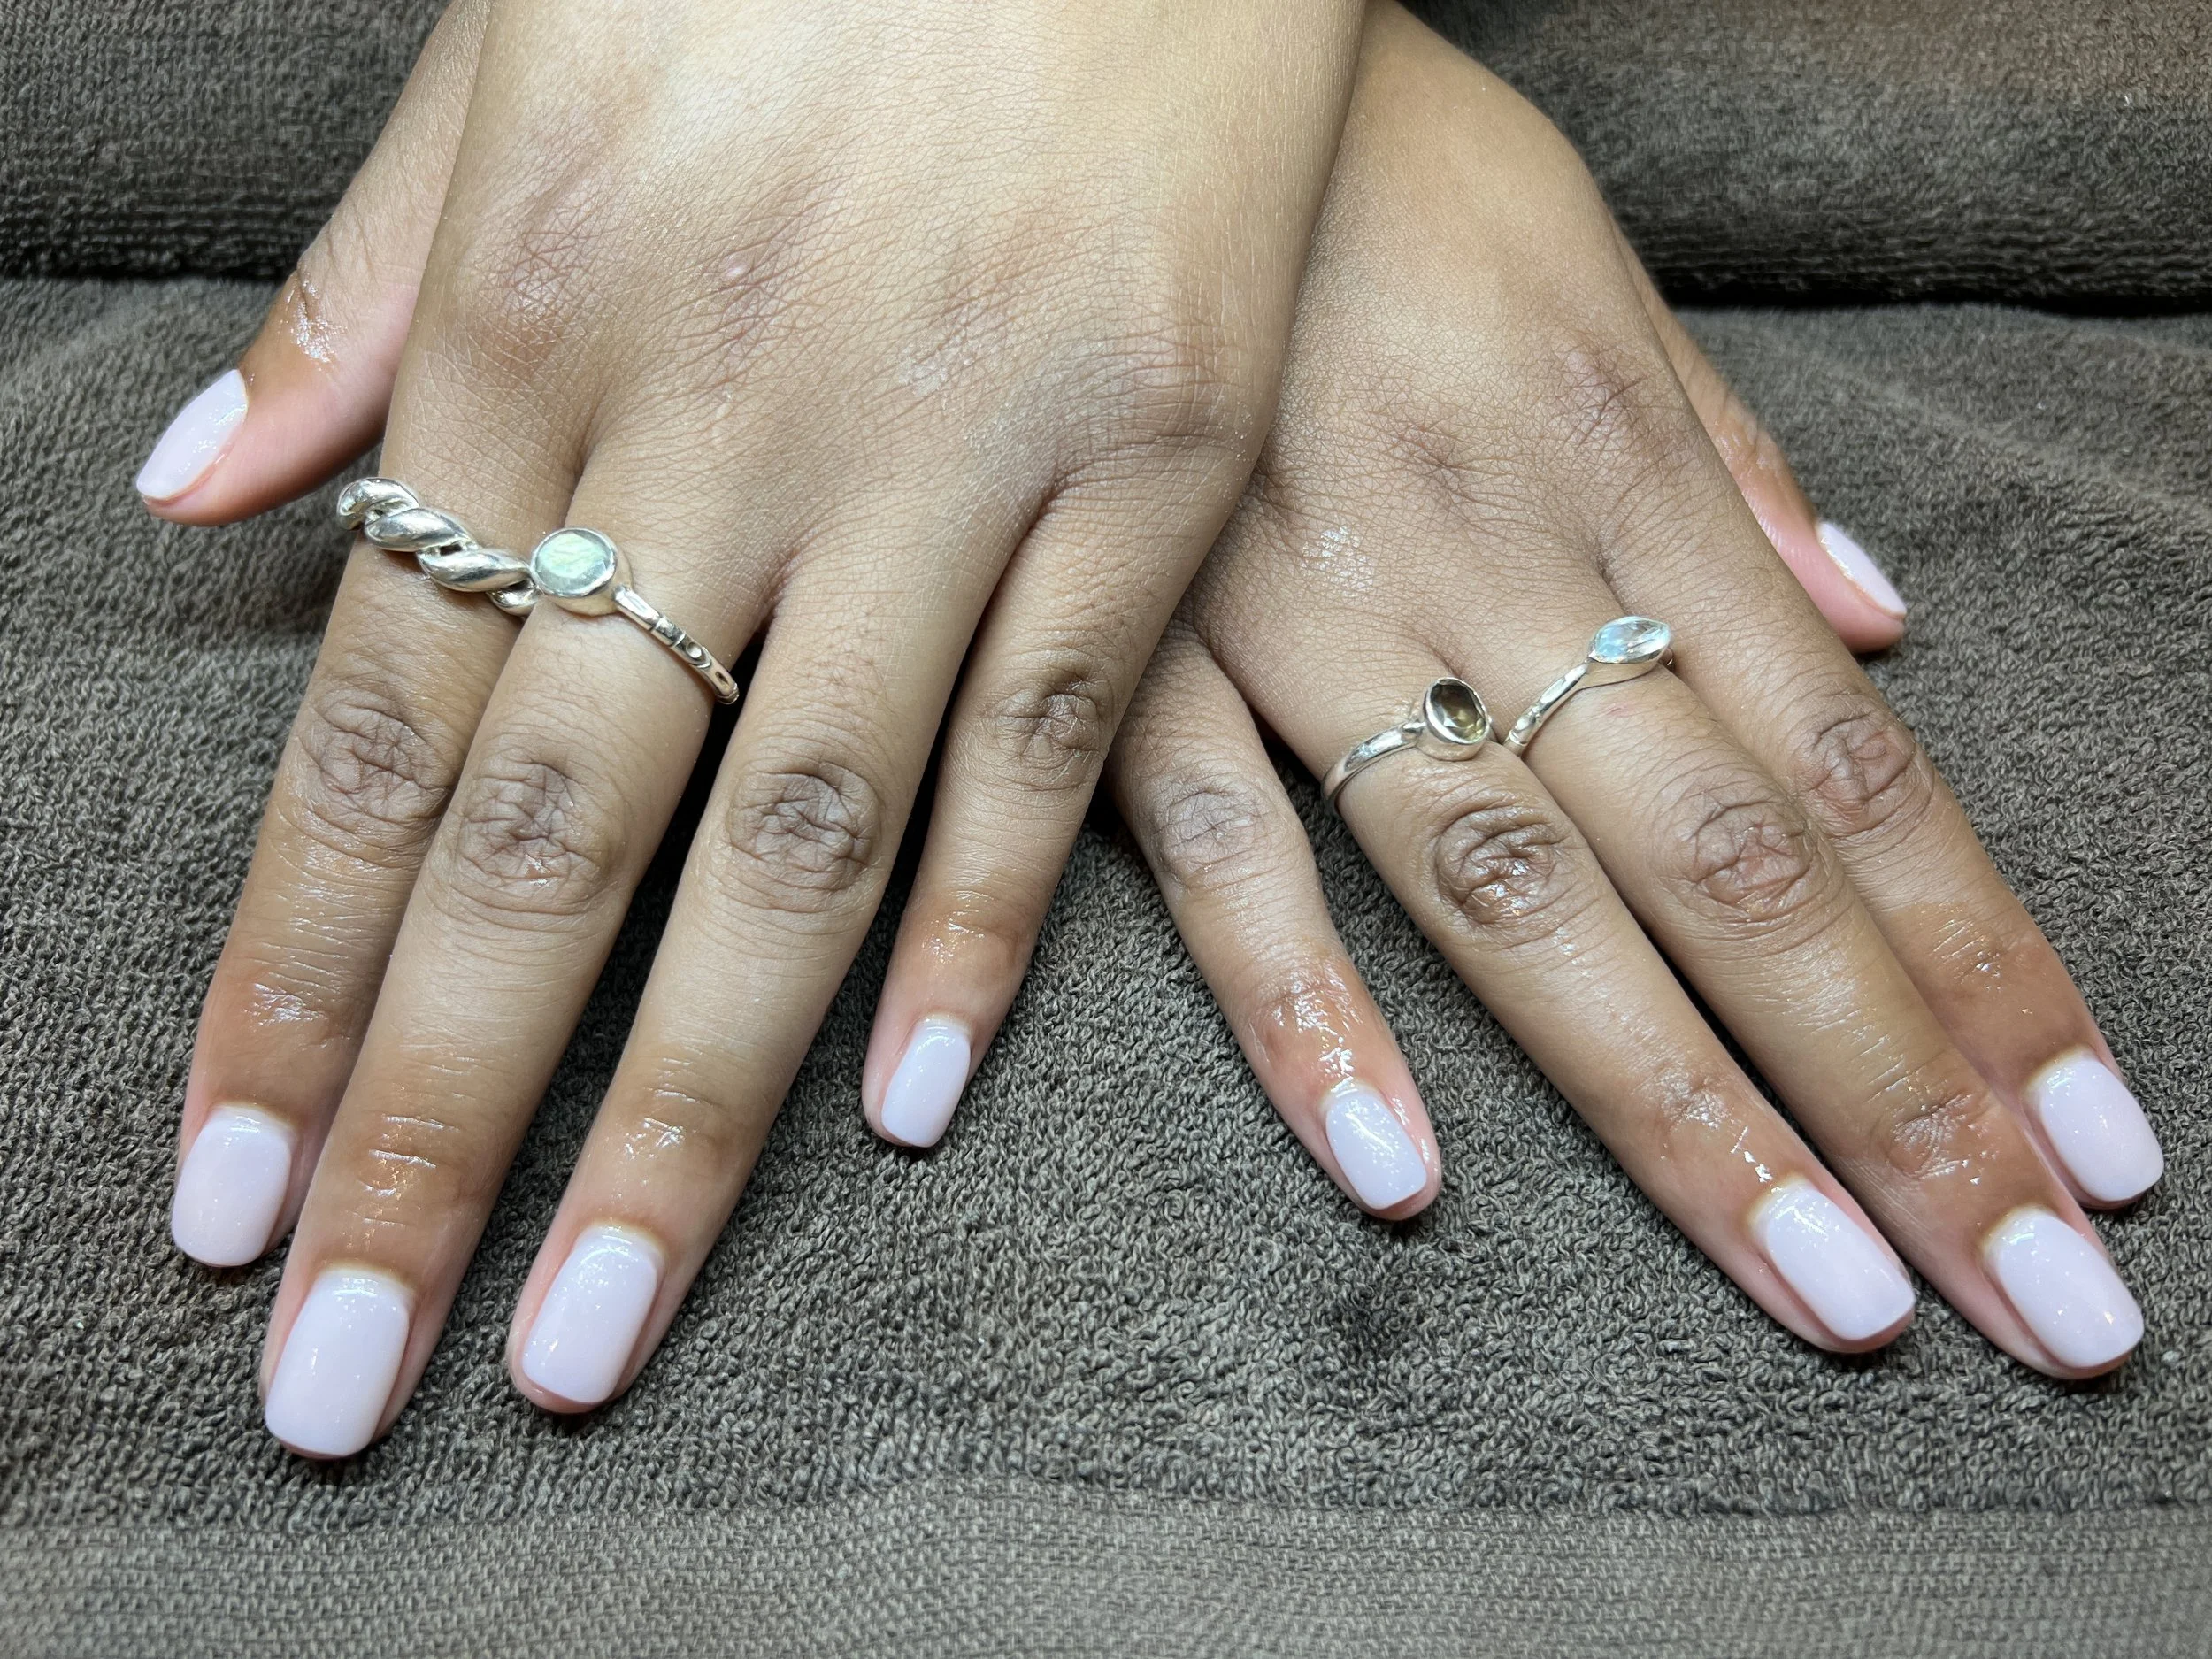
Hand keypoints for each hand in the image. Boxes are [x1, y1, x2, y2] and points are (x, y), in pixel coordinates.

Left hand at [145, 0, 1365, 1454]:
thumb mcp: (518, 52)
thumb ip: (362, 290)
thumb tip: (193, 499)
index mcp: (547, 326)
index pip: (373, 727)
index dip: (291, 980)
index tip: (230, 1195)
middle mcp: (727, 425)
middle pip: (553, 840)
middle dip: (438, 1122)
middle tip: (359, 1369)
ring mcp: (954, 455)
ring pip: (796, 839)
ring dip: (684, 1104)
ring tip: (595, 1320)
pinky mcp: (1152, 459)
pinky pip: (1053, 738)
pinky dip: (976, 927)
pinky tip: (899, 1106)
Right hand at [1092, 4, 2155, 1374]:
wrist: (1140, 41)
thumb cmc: (1376, 162)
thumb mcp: (1594, 262)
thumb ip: (1730, 458)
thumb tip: (1883, 622)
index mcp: (1626, 472)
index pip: (1855, 766)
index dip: (1985, 965)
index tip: (2095, 1146)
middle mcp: (1506, 565)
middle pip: (1739, 869)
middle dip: (1900, 1097)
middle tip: (2039, 1307)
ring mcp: (1316, 614)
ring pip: (1529, 895)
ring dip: (1685, 1110)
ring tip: (1826, 1295)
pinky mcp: (1136, 640)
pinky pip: (1219, 845)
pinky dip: (1309, 1008)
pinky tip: (1405, 1177)